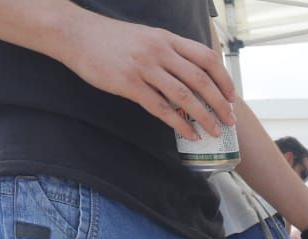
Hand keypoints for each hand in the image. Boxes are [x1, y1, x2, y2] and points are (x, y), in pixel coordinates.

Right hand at [59, 13, 235, 140]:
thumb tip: (190, 73)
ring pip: (184, 96)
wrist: (76, 34)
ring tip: (215, 132)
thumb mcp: (146, 36)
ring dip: (204, 117)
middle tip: (230, 120)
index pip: (206, 58)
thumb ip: (168, 51)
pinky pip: (161, 108)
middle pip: (201, 80)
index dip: (223, 79)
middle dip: (220, 103)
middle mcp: (160, 51)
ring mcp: (144, 68)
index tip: (231, 96)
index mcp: (167, 39)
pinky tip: (189, 134)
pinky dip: (179, 124)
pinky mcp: (129, 84)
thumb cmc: (111, 39)